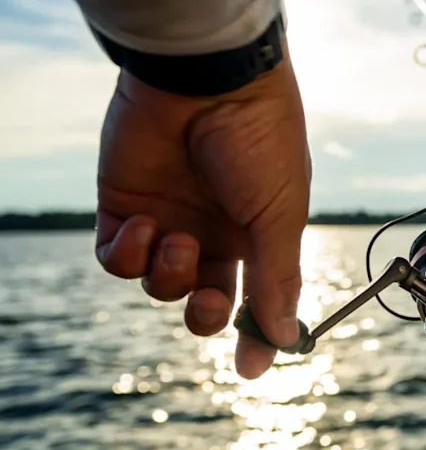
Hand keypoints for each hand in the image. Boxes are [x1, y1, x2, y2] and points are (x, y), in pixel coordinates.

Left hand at [94, 46, 309, 379]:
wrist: (209, 79)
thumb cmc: (260, 143)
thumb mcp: (280, 217)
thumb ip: (278, 280)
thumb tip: (285, 340)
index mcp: (258, 234)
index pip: (257, 298)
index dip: (254, 335)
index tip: (250, 369)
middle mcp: (213, 232)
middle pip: (205, 300)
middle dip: (207, 313)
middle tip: (214, 300)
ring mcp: (168, 219)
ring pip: (159, 284)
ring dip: (168, 275)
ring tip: (178, 240)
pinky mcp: (124, 205)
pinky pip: (116, 259)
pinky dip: (126, 256)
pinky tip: (143, 228)